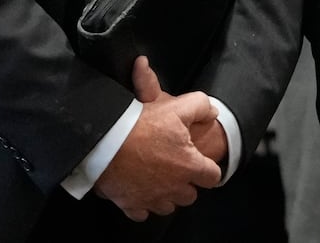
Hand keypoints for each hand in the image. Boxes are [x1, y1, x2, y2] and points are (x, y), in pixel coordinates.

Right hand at [93, 57, 221, 220]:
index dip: (208, 168)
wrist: (106, 140)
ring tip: (159, 179)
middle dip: (187, 183)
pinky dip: (142, 203)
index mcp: (189, 166)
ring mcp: (152, 198)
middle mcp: (173, 187)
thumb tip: (212, 113)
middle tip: (178, 168)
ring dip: (166, 195)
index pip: (212, 177)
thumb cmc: (142, 125)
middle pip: (190, 195)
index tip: (202, 162)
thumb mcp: (178, 107)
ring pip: (168, 206)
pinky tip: (139, 189)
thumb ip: (201, 107)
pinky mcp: (131, 204)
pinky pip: (142, 213)